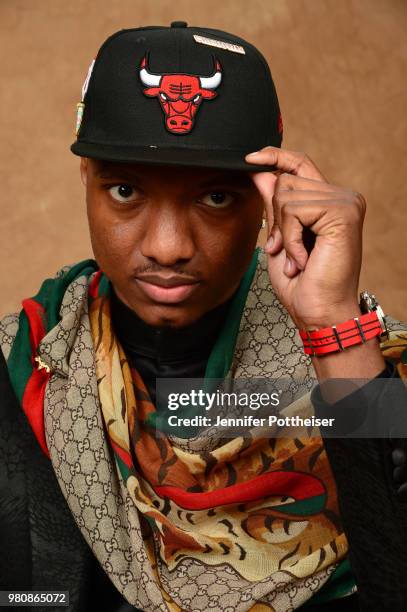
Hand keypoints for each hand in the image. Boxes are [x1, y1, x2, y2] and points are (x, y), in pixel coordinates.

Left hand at [246, 146, 365, 329]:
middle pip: (285, 179)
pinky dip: (290, 238)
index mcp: (329, 200)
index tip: (250, 158)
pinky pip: (294, 210)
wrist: (319, 311)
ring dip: (283, 232)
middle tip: (287, 250)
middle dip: (275, 218)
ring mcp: (346, 202)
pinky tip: (303, 259)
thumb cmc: (302, 283)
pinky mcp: (343, 211)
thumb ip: (274, 205)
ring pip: (286, 194)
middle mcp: (342, 196)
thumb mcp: (280, 236)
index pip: (300, 163)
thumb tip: (261, 172)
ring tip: (297, 257)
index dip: (274, 156)